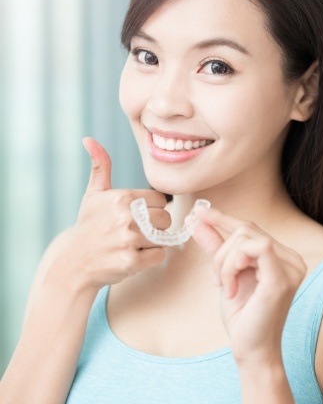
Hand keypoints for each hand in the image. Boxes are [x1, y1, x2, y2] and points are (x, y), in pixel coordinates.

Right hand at [52, 137, 169, 290]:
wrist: (75, 263)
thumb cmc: (89, 226)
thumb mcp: (93, 194)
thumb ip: (100, 166)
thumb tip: (89, 139)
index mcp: (121, 198)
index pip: (160, 199)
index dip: (151, 209)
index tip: (136, 216)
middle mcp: (126, 217)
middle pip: (166, 218)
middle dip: (155, 226)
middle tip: (136, 231)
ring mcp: (129, 240)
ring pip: (164, 237)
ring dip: (153, 242)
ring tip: (133, 243)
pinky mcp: (132, 261)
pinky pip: (159, 256)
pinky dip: (150, 258)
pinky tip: (133, 255)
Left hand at [193, 207, 305, 367]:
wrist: (251, 351)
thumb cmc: (243, 317)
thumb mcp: (225, 274)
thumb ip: (216, 246)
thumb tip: (198, 220)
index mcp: (283, 257)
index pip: (251, 228)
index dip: (224, 218)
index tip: (199, 212)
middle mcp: (293, 259)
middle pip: (246, 230)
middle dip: (221, 252)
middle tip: (216, 280)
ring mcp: (291, 268)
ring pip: (245, 238)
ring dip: (225, 262)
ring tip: (225, 287)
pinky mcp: (282, 278)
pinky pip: (253, 248)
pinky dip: (233, 266)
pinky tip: (231, 288)